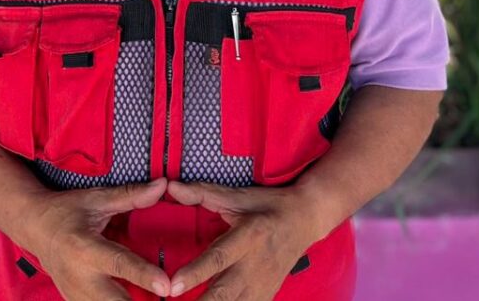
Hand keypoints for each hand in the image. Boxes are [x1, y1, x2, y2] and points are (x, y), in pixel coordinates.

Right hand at [25, 177, 172, 299]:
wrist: (33, 229)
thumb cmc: (66, 211)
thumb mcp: (97, 199)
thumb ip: (131, 196)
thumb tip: (162, 185)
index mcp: (85, 248)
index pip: (119, 264)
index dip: (144, 276)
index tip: (166, 287)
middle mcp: (79, 277)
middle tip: (167, 299)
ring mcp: (75, 295)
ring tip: (156, 300)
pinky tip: (136, 298)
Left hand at [165, 180, 318, 299]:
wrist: (306, 219)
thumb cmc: (269, 206)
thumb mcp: (239, 196)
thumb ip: (203, 193)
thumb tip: (172, 187)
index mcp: (249, 236)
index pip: (218, 258)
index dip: (195, 274)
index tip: (174, 287)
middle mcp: (256, 264)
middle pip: (225, 293)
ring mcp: (263, 283)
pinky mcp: (267, 295)